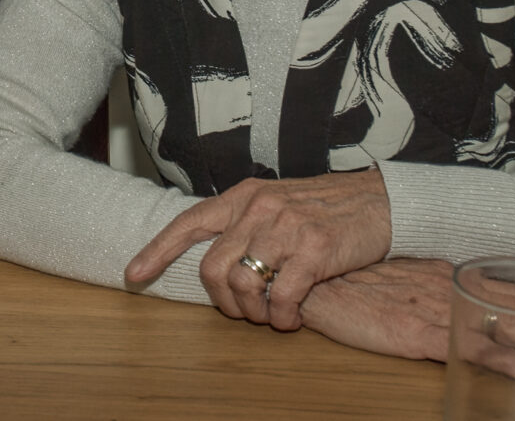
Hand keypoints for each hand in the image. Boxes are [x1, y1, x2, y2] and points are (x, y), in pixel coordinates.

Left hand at [126, 168, 392, 329]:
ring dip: (252, 313)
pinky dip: (281, 318)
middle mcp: (259, 207)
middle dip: (221, 301)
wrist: (380, 203)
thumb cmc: (326, 210)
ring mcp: (286, 226)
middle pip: (212, 266)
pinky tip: (290, 319)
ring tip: (270, 317)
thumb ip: (245, 224)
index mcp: (243, 195)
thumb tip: (215, 261)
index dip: (157, 250)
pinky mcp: (314, 249)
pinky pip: (281, 296)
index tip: (134, 274)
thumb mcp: (277, 203)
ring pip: (243, 283)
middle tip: (241, 313)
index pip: (188, 221)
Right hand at [300, 260, 514, 376]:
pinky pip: (466, 348)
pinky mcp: (411, 330)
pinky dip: (501, 360)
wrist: (301, 264)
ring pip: (504, 329)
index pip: (514, 292)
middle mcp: (449, 288)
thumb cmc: (344, 273)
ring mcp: (433, 308)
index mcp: (447, 275)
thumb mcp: (393, 279)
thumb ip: (423, 288)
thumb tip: (454, 307)